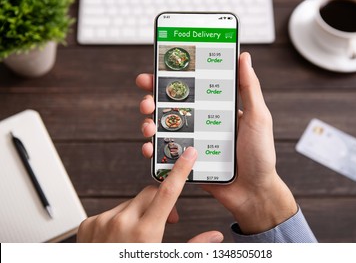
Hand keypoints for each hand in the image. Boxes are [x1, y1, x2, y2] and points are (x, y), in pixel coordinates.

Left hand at [77, 147, 222, 242]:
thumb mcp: (165, 259)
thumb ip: (192, 246)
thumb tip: (215, 236)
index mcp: (145, 233)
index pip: (168, 191)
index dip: (181, 170)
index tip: (188, 155)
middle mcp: (121, 223)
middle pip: (149, 193)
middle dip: (160, 202)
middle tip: (166, 220)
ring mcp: (102, 222)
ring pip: (130, 203)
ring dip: (138, 213)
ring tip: (136, 236)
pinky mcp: (88, 224)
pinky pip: (111, 212)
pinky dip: (119, 220)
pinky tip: (118, 237)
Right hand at [136, 52, 296, 234]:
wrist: (254, 192)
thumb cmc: (260, 154)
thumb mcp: (258, 117)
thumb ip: (249, 88)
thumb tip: (243, 57)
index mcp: (216, 108)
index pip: (191, 87)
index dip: (172, 77)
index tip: (157, 68)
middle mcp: (201, 123)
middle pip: (170, 106)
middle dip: (152, 99)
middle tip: (146, 99)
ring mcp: (192, 142)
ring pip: (163, 128)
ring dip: (149, 123)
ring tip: (148, 125)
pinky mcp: (186, 161)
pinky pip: (164, 153)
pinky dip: (152, 149)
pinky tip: (149, 148)